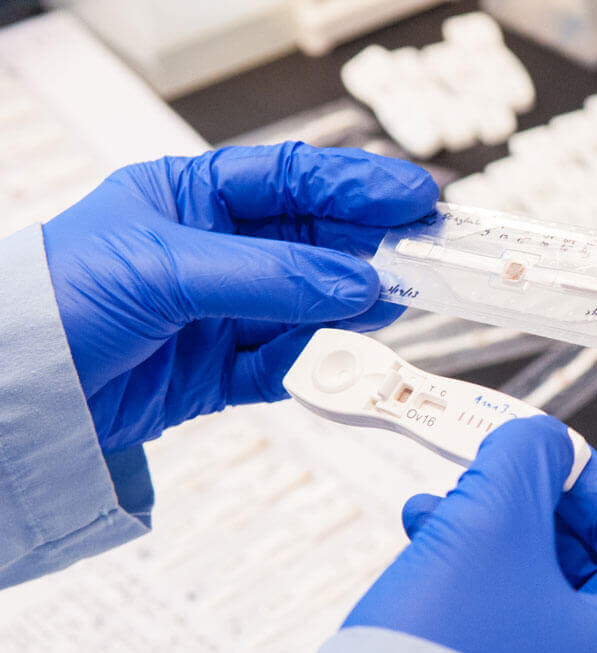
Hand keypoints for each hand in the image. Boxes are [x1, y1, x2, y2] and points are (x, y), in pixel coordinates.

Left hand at [42, 142, 436, 450]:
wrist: (15, 397)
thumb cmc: (57, 300)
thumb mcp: (166, 269)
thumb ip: (268, 276)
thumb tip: (353, 284)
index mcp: (191, 198)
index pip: (291, 181)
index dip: (356, 184)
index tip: (414, 196)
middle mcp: (213, 252)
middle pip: (313, 244)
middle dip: (369, 250)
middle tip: (426, 259)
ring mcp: (219, 314)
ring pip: (310, 306)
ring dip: (353, 309)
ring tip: (395, 307)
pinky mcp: (219, 373)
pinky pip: (287, 365)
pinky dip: (318, 366)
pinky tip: (344, 360)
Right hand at [345, 417, 596, 652]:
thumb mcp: (491, 528)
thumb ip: (526, 462)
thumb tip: (543, 443)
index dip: (588, 478)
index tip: (542, 452)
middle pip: (594, 571)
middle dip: (527, 513)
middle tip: (480, 479)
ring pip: (549, 609)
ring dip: (494, 549)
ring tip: (433, 515)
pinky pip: (522, 652)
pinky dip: (483, 601)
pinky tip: (429, 564)